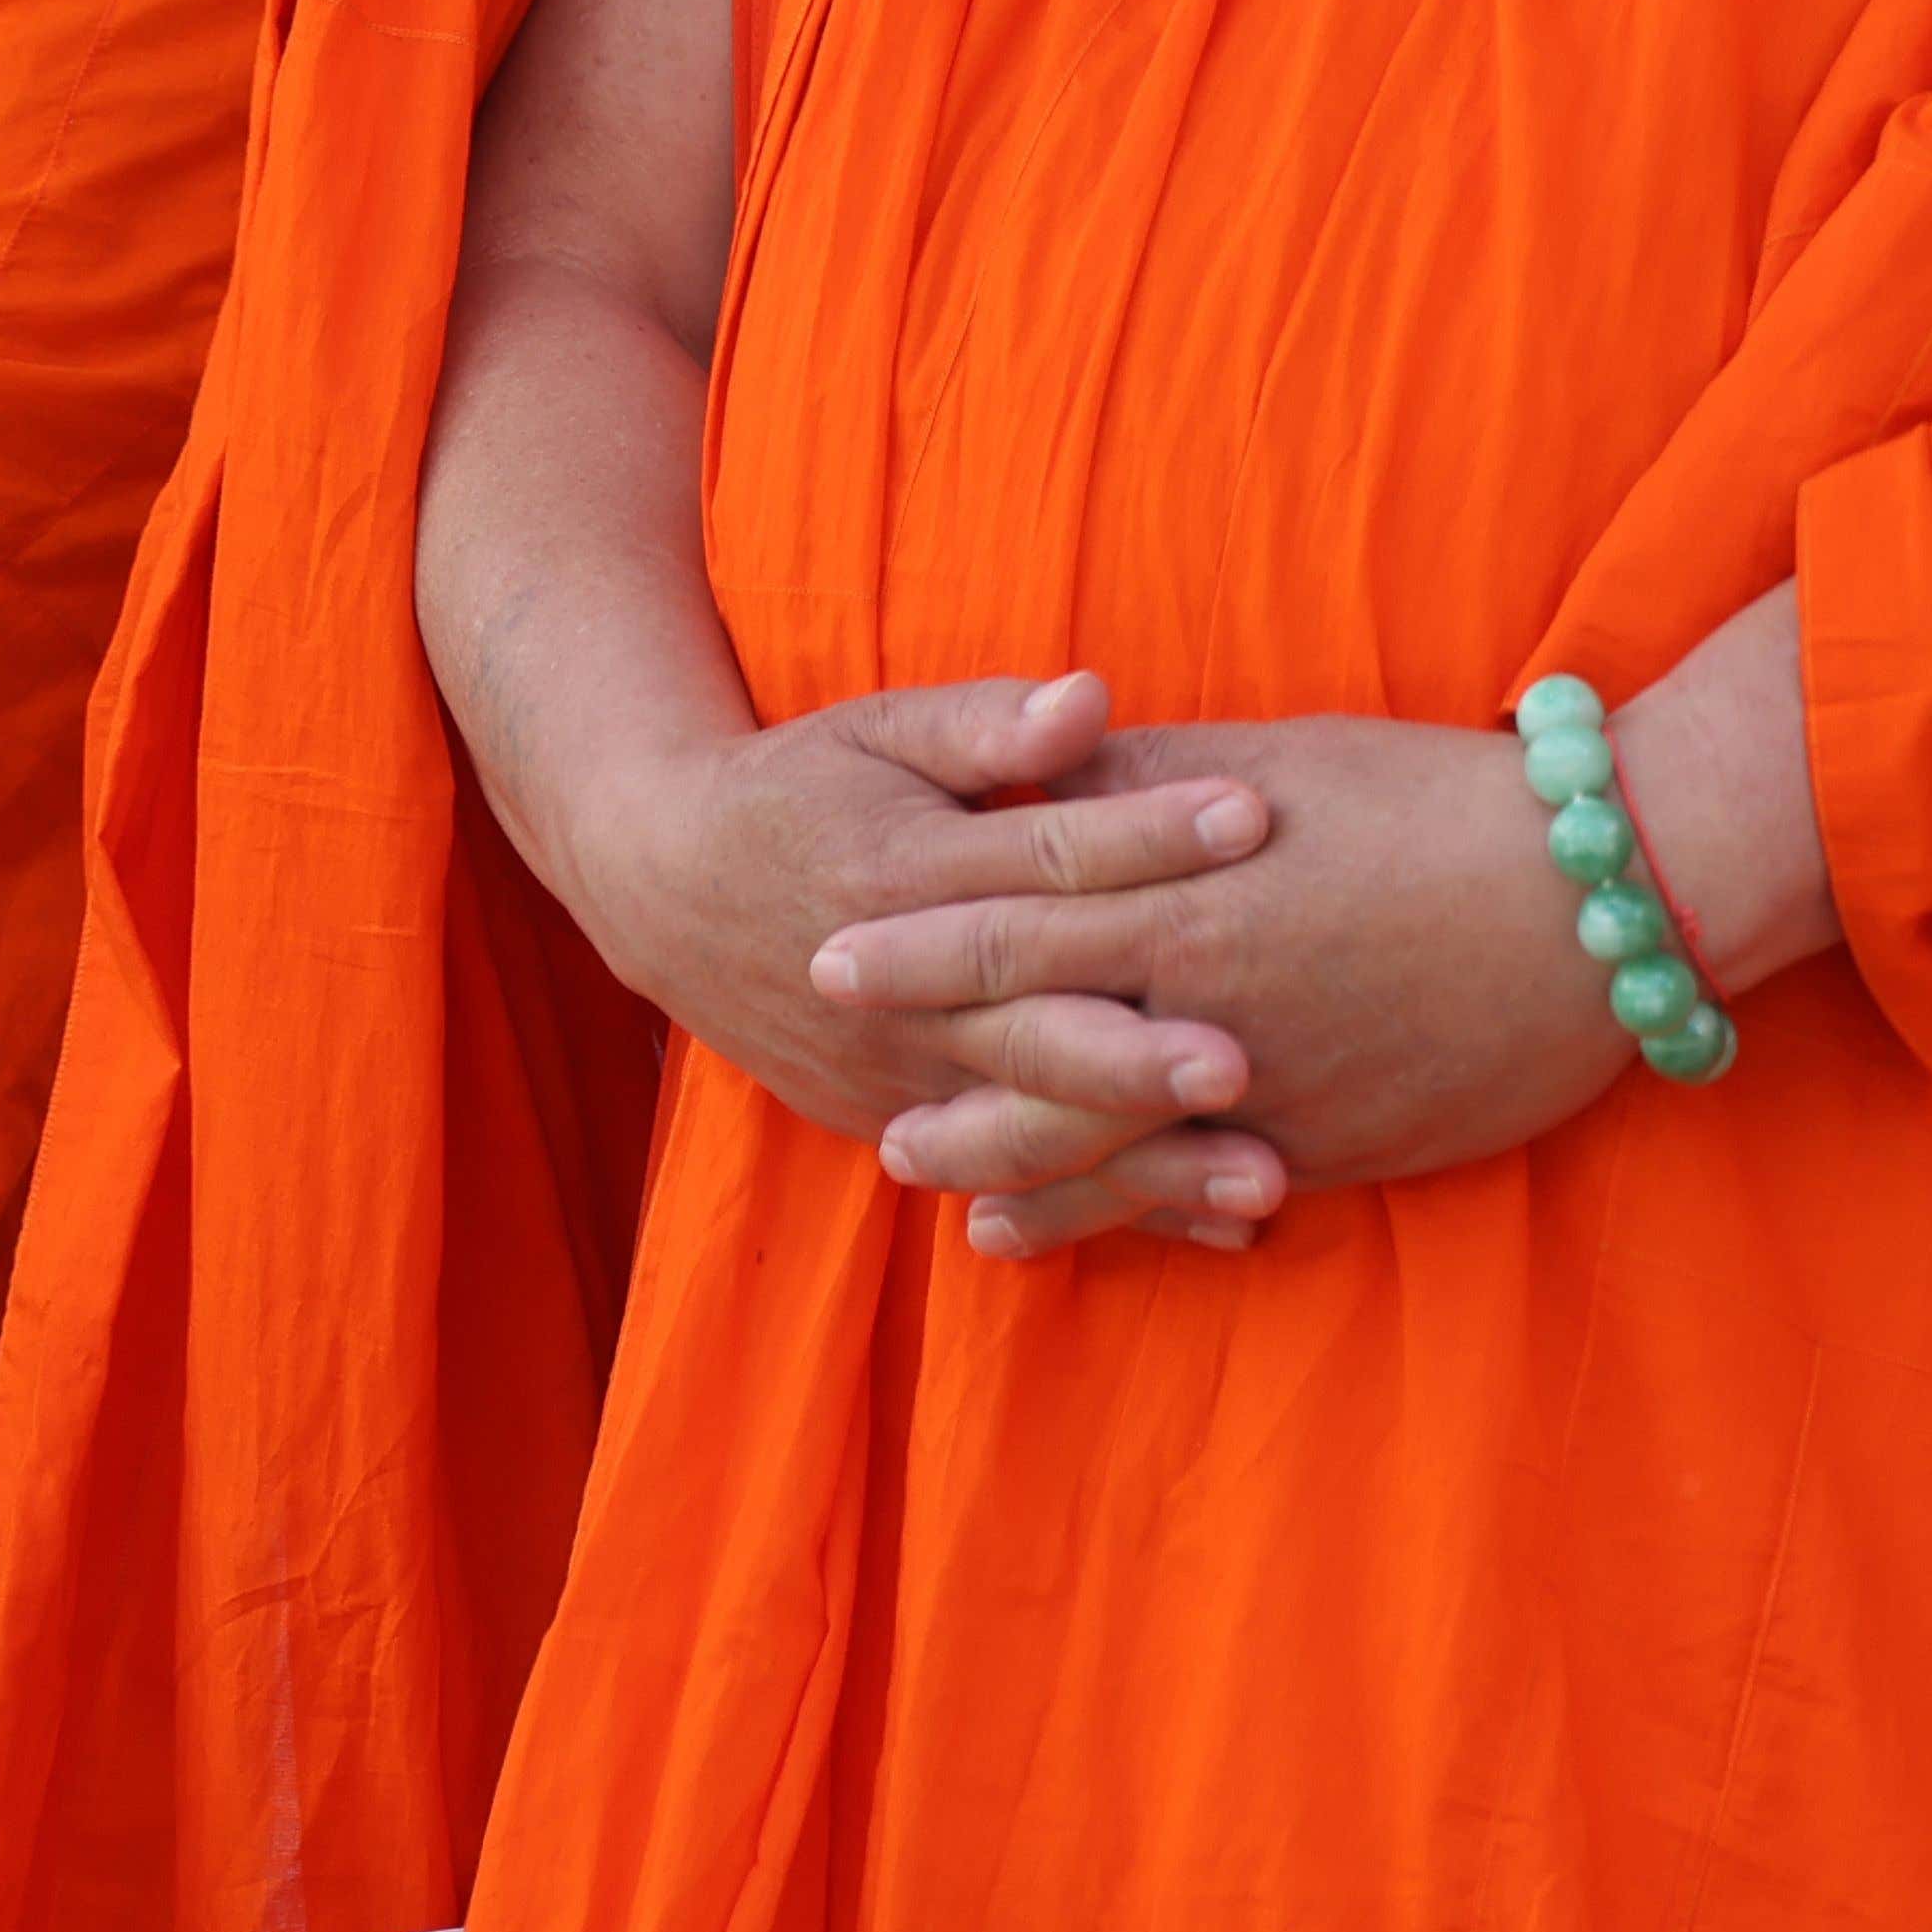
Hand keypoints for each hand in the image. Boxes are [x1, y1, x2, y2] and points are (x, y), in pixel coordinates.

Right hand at [529, 669, 1272, 1172]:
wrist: (666, 888)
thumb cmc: (800, 789)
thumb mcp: (878, 731)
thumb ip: (986, 722)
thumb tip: (1091, 697)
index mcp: (904, 872)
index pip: (1042, 857)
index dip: (1146, 833)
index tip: (1252, 815)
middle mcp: (901, 993)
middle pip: (1034, 1026)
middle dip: (1137, 1056)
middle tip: (1243, 1063)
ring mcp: (898, 1075)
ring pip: (1034, 1131)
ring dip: (1149, 1164)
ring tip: (1265, 1182)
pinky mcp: (898, 1125)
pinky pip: (1017, 1180)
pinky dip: (1116, 1213)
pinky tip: (1219, 1234)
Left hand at [818, 601, 1842, 1263]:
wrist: (1605, 895)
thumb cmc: (1441, 802)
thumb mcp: (1282, 758)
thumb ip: (1153, 774)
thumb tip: (1052, 763)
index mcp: (1195, 890)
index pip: (1021, 920)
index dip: (919, 943)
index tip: (830, 950)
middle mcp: (1215, 1001)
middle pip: (1040, 1048)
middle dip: (939, 1073)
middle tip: (851, 1097)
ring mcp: (1272, 1086)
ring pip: (1106, 1139)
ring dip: (1009, 1160)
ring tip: (926, 1175)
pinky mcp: (1329, 1143)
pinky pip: (1196, 1190)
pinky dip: (1116, 1212)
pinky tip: (1051, 1229)